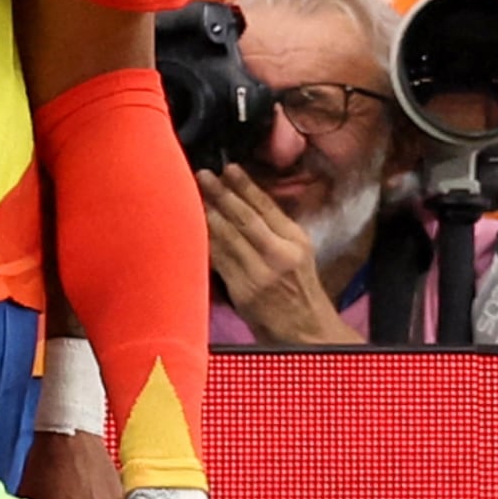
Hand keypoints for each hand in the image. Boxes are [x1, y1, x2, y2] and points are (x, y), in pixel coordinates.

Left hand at [199, 165, 355, 344]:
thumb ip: (275, 227)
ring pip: (226, 235)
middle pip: (245, 217)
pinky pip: (217, 258)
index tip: (229, 168)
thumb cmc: (298, 288)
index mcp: (295, 241)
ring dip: (207, 213)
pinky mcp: (243, 289)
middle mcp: (279, 254)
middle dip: (221, 193)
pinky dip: (204, 240)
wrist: (306, 331)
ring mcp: (259, 273)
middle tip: (203, 175)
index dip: (245, 185)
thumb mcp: (298, 252)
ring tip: (192, 194)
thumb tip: (244, 196)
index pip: (267, 206)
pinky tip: (191, 227)